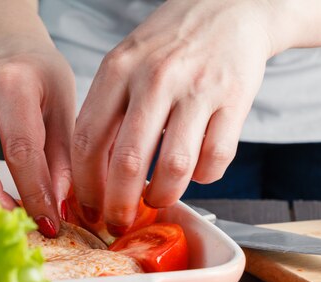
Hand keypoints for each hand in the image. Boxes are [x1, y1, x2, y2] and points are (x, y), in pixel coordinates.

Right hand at [0, 35, 75, 236]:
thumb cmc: (39, 75)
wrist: (2, 41)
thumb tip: (59, 203)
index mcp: (13, 85)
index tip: (50, 224)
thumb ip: (62, 155)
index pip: (22, 149)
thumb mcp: (63, 105)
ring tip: (9, 214)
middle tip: (21, 226)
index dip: (35, 194)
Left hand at [70, 0, 274, 234]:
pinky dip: (205, 177)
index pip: (89, 139)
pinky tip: (199, 170)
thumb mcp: (129, 60)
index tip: (88, 208)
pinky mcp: (234, 101)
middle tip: (119, 222)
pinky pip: (216, 159)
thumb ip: (111, 107)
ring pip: (175, 166)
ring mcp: (198, 90)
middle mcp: (156, 78)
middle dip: (120, 205)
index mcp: (120, 68)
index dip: (86, 185)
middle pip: (128, 161)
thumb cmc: (175, 42)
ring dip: (164, 196)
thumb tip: (97, 171)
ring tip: (160, 199)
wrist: (232, 9)